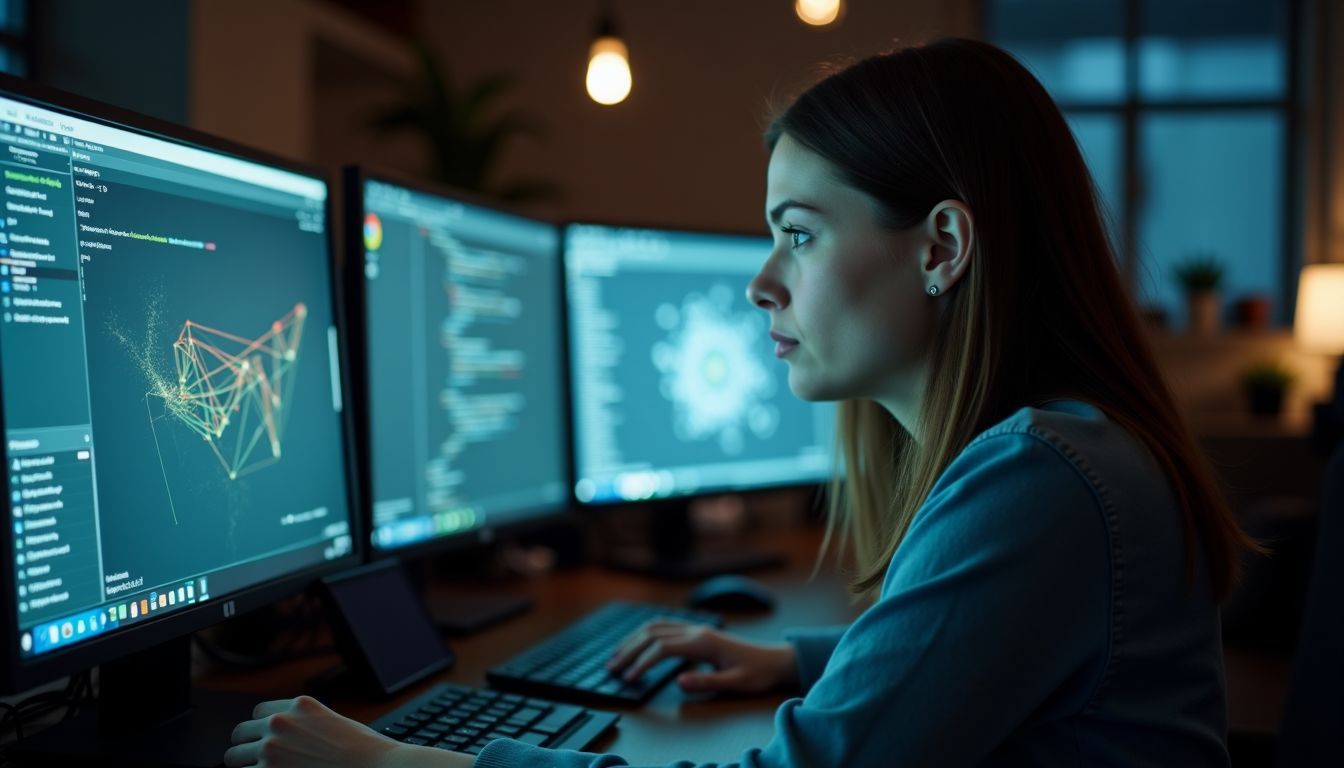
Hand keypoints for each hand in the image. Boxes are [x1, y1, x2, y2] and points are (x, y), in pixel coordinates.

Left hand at [224, 695, 470, 767]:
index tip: (262, 740)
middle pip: (240, 733)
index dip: (260, 729)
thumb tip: (289, 738)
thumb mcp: (332, 722)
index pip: (258, 712)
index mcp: (298, 706)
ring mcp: (272, 749)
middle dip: (246, 748)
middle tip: (253, 761)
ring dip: (243, 766)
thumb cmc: (363, 751)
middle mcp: (280, 723)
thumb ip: (304, 724)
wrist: (375, 766)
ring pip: (233, 758)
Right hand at [606, 620, 798, 694]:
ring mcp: (696, 629)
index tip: (629, 678)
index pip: (662, 648)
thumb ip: (706, 681)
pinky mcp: (698, 633)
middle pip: (653, 633)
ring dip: (634, 638)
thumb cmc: (757, 673)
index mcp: (702, 642)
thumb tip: (679, 682)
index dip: (642, 662)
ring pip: (656, 626)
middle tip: (611, 667)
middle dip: (629, 649)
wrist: (775, 660)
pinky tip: (638, 641)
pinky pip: (666, 626)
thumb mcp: (735, 684)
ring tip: (617, 654)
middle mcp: (696, 631)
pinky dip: (647, 632)